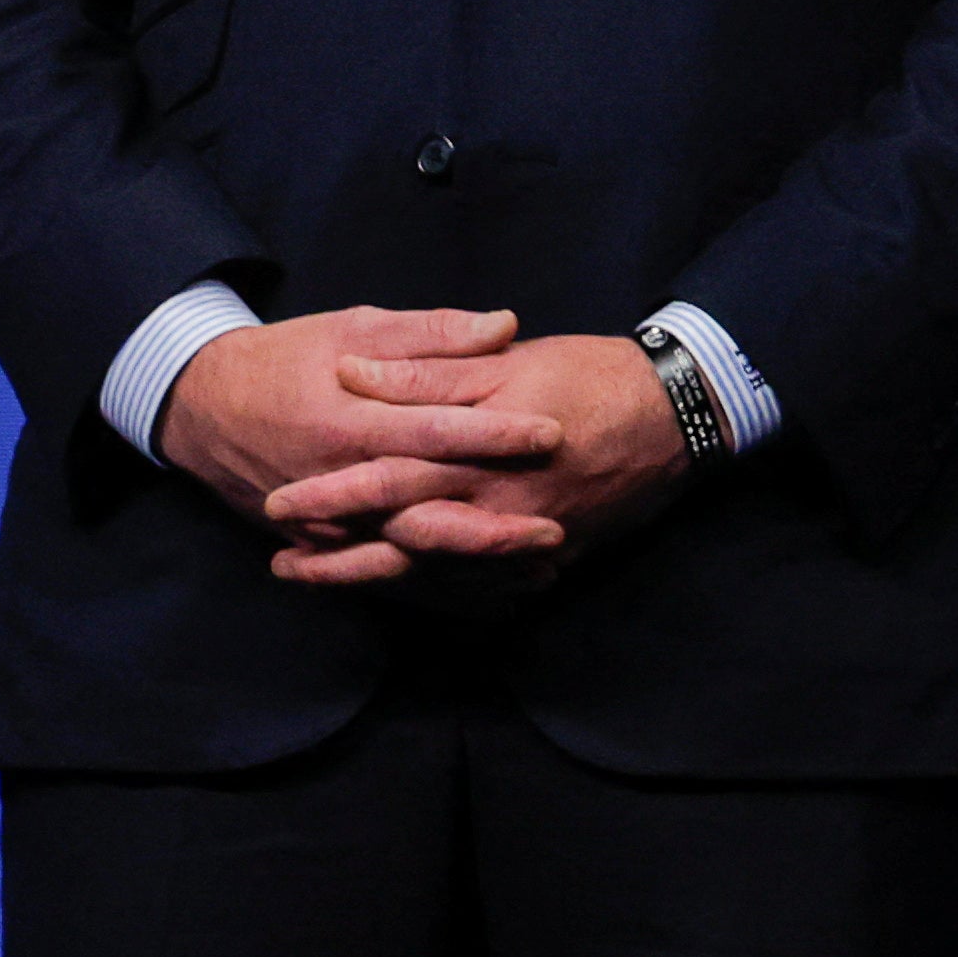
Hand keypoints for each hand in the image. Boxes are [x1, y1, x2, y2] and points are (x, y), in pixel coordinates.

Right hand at [153, 305, 558, 558]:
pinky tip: (488, 592)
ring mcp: (324, 520)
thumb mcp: (353, 328)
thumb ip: (429, 334)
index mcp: (349, 418)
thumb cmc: (288, 357)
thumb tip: (504, 326)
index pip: (433, 430)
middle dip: (492, 521)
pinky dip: (434, 582)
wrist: (204, 406)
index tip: (552, 433)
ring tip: (540, 572)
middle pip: (425, 507)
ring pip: (406, 553)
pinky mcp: (319, 542)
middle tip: (560, 525)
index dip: (494, 433)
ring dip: (470, 567)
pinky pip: (380, 571)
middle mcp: (336, 478)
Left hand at [251, 321, 693, 589]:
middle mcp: (495, 507)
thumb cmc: (591, 375)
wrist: (679, 412)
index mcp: (478, 454)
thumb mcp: (506, 362)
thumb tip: (353, 372)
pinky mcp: (551, 555)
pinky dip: (438, 593)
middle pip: (400, 543)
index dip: (329, 495)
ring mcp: (524, 539)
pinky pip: (484, 586)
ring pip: (436, 573)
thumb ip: (426, 373)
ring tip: (325, 582)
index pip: (386, 479)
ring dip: (377, 580)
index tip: (278, 504)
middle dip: (339, 559)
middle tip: (282, 567)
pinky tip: (408, 591)